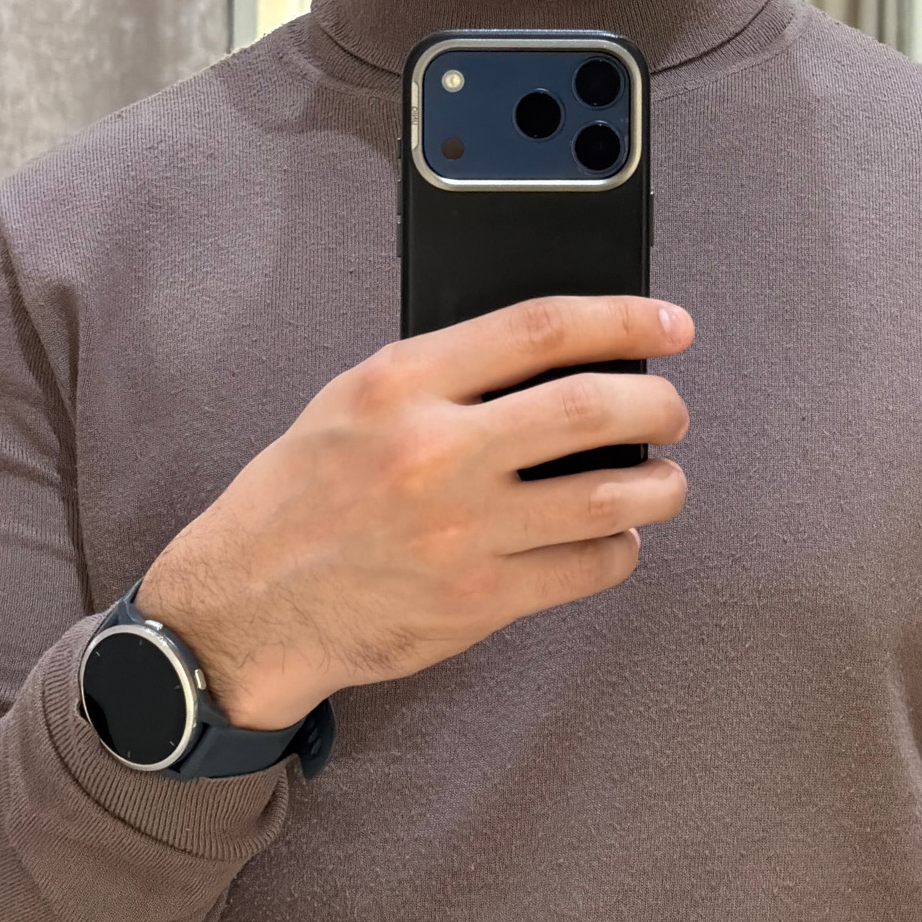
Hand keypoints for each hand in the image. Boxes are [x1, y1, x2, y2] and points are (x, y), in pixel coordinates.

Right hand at [135, 296, 692, 728]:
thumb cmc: (303, 494)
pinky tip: (613, 540)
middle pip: (591, 407)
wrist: (248, 603)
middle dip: (659, 404)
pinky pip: (587, 569)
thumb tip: (566, 355)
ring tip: (663, 482)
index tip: (671, 324)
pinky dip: (619, 551)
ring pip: (608, 497)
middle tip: (673, 412)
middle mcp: (435, 452)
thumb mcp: (356, 398)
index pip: (542, 328)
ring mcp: (460, 531)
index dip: (624, 318)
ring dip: (660, 487)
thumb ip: (449, 370)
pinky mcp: (476, 602)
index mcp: (403, 382)